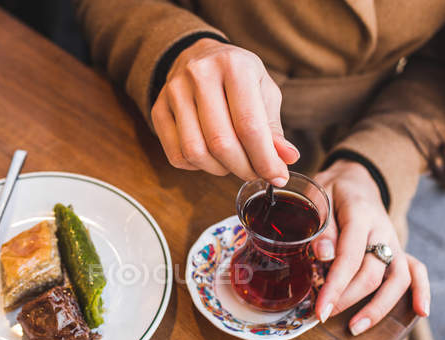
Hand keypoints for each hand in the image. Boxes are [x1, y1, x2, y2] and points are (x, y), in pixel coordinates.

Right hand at [151, 38, 299, 186]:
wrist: (198, 57)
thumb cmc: (237, 77)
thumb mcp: (264, 92)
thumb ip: (273, 128)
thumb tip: (287, 158)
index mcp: (234, 66)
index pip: (249, 125)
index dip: (265, 159)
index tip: (277, 177)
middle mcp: (200, 75)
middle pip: (221, 142)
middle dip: (243, 168)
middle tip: (256, 173)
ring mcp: (174, 92)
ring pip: (196, 152)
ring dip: (219, 169)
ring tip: (233, 163)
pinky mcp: (158, 110)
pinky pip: (177, 155)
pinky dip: (198, 166)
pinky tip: (210, 156)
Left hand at [312, 160, 429, 334]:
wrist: (354, 179)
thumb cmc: (331, 191)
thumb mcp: (318, 198)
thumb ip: (321, 226)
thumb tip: (323, 255)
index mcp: (360, 215)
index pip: (349, 257)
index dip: (335, 286)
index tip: (320, 309)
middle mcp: (383, 230)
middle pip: (373, 273)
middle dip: (348, 300)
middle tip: (323, 316)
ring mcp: (394, 241)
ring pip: (398, 278)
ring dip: (378, 307)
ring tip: (356, 328)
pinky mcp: (399, 249)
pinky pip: (418, 271)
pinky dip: (423, 291)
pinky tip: (420, 313)